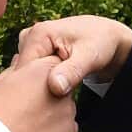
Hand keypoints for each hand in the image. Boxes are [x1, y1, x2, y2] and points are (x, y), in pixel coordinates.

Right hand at [0, 55, 77, 131]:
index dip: (38, 78)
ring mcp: (68, 112)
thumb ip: (14, 70)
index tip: (28, 88)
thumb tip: (19, 61)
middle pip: (59, 89)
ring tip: (28, 126)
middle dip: (47, 97)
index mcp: (45, 70)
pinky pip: (64, 131)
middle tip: (26, 110)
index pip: (51, 66)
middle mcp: (63, 88)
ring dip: (50, 116)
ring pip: (62, 111)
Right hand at [17, 16, 131, 96]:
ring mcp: (31, 44)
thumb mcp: (89, 58)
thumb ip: (72, 72)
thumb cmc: (102, 44)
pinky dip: (41, 81)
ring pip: (26, 74)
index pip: (23, 69)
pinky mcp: (36, 51)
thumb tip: (55, 88)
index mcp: (38, 33)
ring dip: (39, 84)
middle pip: (22, 71)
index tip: (52, 98)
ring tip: (61, 86)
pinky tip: (57, 85)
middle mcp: (30, 36)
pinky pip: (31, 72)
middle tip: (58, 93)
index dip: (34, 87)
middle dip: (36, 85)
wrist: (108, 38)